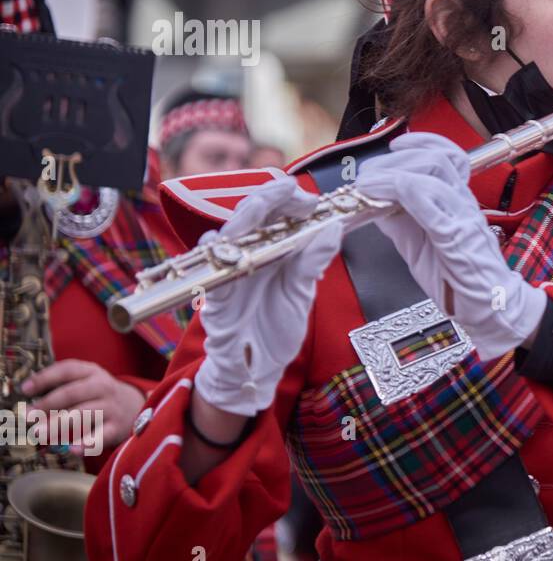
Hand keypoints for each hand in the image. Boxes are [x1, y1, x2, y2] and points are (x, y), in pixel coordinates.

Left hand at [21, 360, 144, 454]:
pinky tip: (70, 450)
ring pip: (83, 414)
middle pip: (72, 393)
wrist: (136, 406)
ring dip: (58, 424)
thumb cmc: (99, 395)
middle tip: (30, 416)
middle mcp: (103, 387)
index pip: (67, 370)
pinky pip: (100, 436)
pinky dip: (85, 444)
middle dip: (48, 404)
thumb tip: (30, 399)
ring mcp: (111, 407)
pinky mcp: (116, 427)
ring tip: (39, 433)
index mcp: (92, 372)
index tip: (25, 389)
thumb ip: (62, 385)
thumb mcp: (86, 380)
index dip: (44, 378)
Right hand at [194, 171, 342, 417]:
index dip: (290, 201)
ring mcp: (229, 273)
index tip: (311, 200)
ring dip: (246, 217)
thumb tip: (333, 229)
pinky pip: (211, 268)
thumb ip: (312, 262)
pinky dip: (215, 251)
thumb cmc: (276, 329)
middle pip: (252, 216)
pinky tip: (224, 239)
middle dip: (270, 198)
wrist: (256, 369)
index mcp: (271, 253)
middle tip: (293, 192)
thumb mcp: (301, 294)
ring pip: (229, 234)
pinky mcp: (215, 294)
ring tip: (264, 204)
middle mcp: (248, 256)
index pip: (277, 215)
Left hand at [355, 132, 547, 359]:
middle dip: (394, 160)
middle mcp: (464, 203)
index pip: (447, 155)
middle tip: (366, 174)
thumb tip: (372, 203)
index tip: (392, 148)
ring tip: (368, 185)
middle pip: (436, 158)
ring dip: (393, 173)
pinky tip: (380, 201)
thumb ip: (400, 223)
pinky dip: (401, 194)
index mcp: (459, 201)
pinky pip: (431, 204)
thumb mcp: (421, 245)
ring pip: (434, 172)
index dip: (418, 144)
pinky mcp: (457, 238)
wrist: (492, 309)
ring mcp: (463, 218)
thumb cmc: (460, 280)